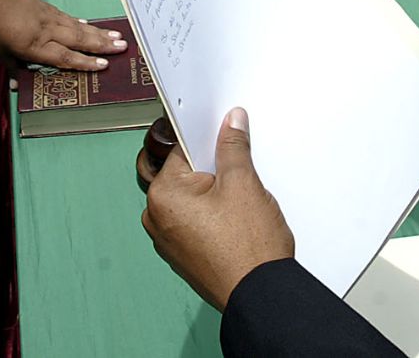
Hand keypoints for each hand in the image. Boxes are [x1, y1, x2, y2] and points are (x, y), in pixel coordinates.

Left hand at [0, 0, 126, 70]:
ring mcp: (51, 19)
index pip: (63, 56)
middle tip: (123, 48)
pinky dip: (83, 23)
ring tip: (118, 37)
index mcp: (35, 45)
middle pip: (78, 40)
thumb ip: (12, 67)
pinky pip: (70, 18)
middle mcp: (48, 32)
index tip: (104, 65)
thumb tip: (17, 86)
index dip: (84, 62)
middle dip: (102, 45)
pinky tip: (92, 26)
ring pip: (79, 28)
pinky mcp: (50, 9)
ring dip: (99, 33)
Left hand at [141, 107, 294, 311]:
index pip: (182, 151)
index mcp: (162, 195)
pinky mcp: (185, 256)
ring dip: (217, 197)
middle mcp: (157, 218)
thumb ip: (233, 147)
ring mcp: (169, 240)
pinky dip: (215, 219)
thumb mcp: (243, 183)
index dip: (208, 143)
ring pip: (195, 201)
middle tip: (240, 181)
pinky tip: (237, 225)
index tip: (224, 138)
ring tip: (241, 208)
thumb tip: (230, 123)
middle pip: (189, 176)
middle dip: (215, 173)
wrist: (260, 296)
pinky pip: (197, 224)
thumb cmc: (247, 249)